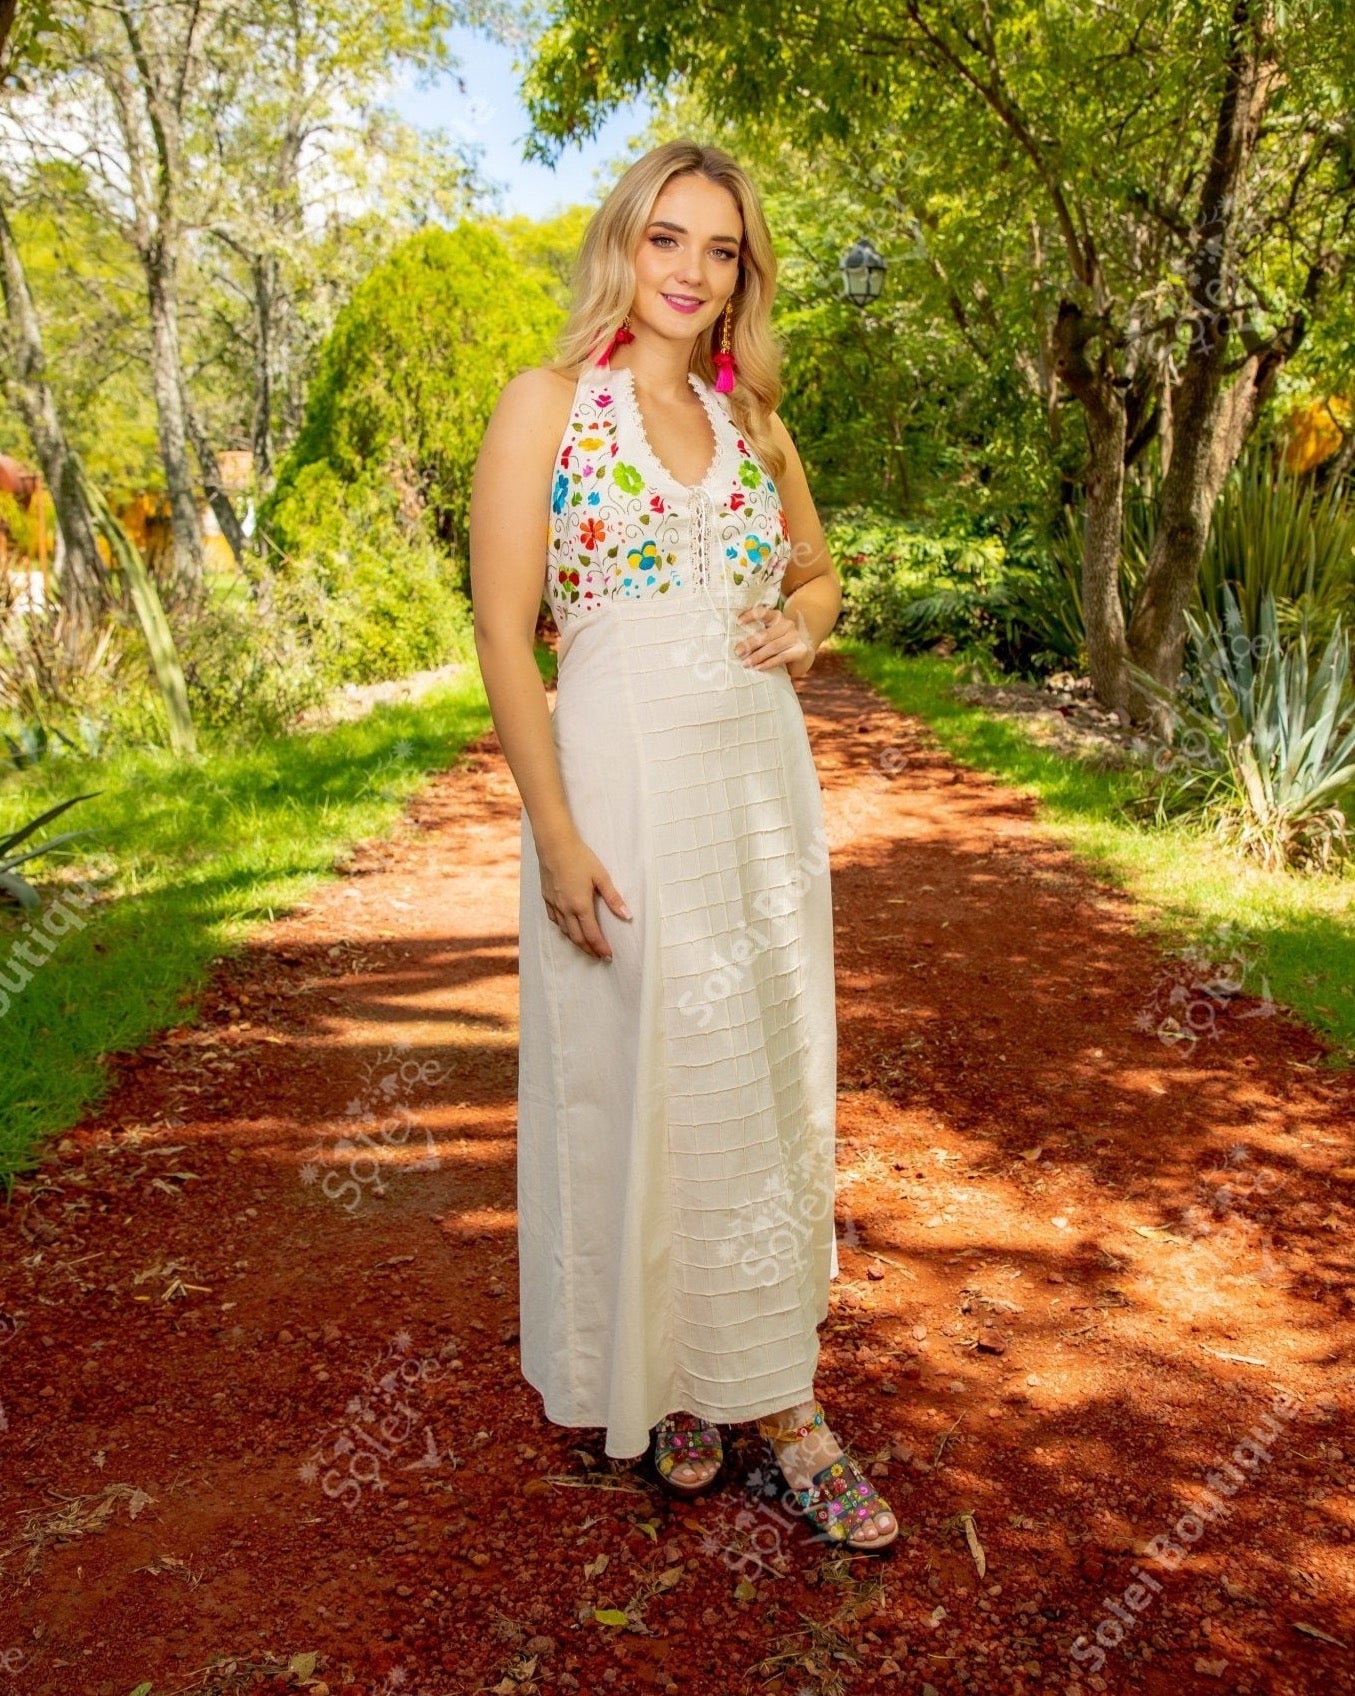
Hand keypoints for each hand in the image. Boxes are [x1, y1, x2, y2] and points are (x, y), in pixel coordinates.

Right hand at [538, 834, 630, 959]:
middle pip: (577, 938)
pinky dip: (564, 929)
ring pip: (565, 932)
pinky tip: (568, 929)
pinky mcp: (547, 899)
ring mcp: (554, 905)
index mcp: (580, 905)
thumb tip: (627, 916)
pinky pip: (555, 921)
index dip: (601, 947)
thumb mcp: (601, 877)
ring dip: (577, 942)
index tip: (608, 955)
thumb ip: (614, 898)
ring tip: (587, 946)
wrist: (554, 845)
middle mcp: (565, 909)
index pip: (592, 935)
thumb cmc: (579, 857)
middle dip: (589, 950)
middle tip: (599, 956)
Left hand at [733, 602, 815, 676]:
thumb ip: (755, 633)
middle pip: (766, 634)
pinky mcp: (800, 650)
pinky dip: (768, 663)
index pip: (762, 612)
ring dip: (758, 656)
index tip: (738, 622)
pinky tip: (758, 667)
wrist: (800, 649)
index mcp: (776, 616)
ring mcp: (794, 637)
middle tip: (738, 652)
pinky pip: (781, 657)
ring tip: (746, 663)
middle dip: (750, 644)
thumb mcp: (768, 632)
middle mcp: (787, 624)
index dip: (750, 616)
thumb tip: (736, 645)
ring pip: (773, 647)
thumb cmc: (776, 641)